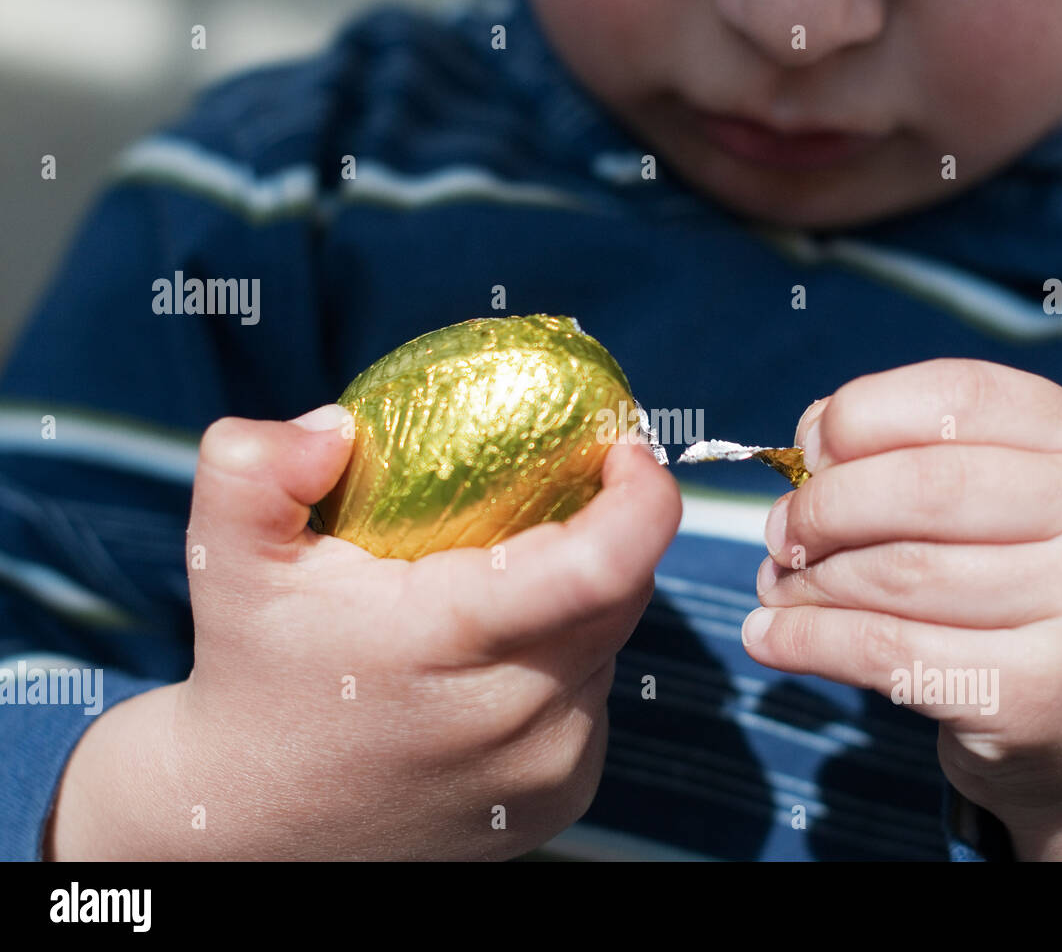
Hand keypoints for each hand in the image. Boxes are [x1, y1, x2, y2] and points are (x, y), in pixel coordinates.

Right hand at [48, 405, 679, 859]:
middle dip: (605, 532)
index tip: (622, 449)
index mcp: (455, 641)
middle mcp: (521, 716)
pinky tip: (495, 666)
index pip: (607, 563)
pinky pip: (590, 700)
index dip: (644, 497)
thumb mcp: (225, 558)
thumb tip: (341, 428)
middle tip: (551, 498)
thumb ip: (256, 466)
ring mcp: (549, 768)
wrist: (253, 826)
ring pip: (609, 647)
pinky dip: (564, 665)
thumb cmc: (251, 676)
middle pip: (624, 594)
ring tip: (499, 591)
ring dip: (579, 603)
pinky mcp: (561, 800)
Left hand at [743, 359, 1061, 859]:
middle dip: (824, 508)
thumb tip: (806, 442)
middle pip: (925, 486)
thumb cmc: (1012, 575)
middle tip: (781, 533)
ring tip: (778, 584)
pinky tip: (767, 636)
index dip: (860, 415)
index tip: (808, 453)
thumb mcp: (987, 494)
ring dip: (810, 581)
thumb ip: (904, 448)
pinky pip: (886, 651)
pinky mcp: (1036, 693)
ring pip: (899, 574)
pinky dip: (806, 640)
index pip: (959, 395)